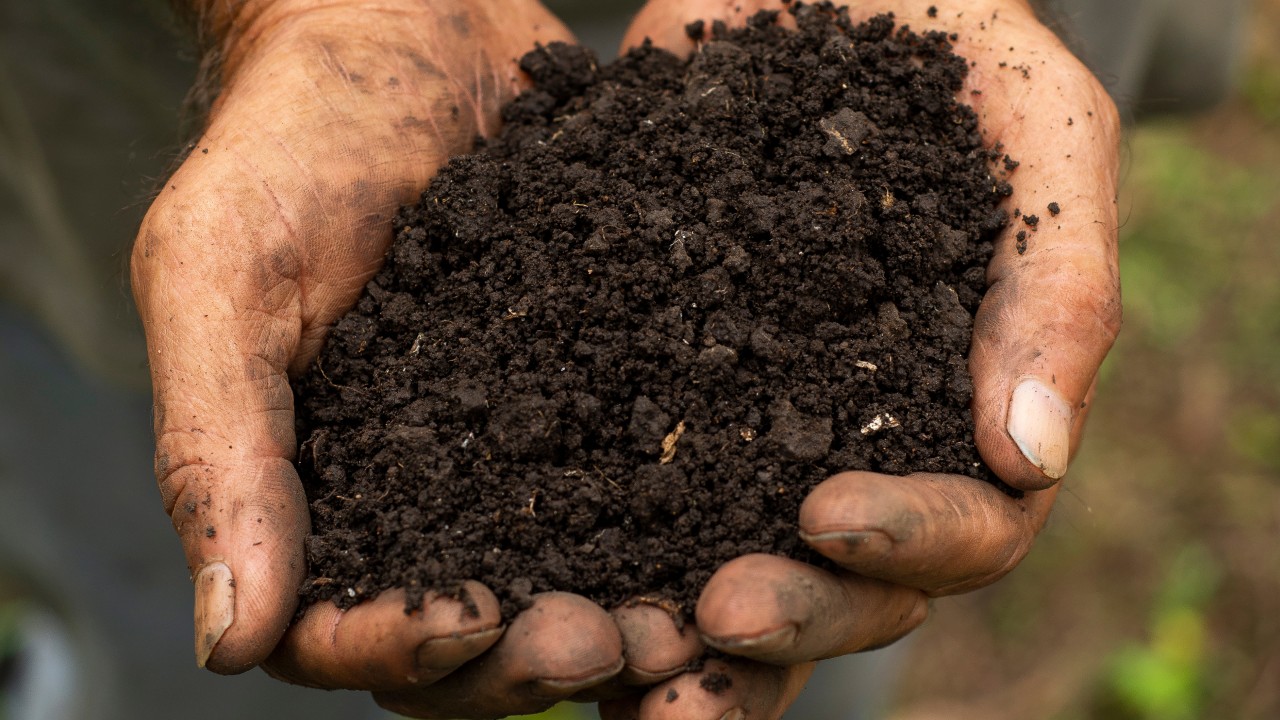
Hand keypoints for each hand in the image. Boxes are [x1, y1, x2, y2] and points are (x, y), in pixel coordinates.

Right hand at [132, 1, 700, 714]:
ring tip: (685, 623)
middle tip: (606, 642)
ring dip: (621, 624)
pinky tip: (740, 532)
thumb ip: (217, 451)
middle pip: (467, 642)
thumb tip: (229, 644)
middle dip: (528, 661)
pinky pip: (642, 488)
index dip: (398, 650)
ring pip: (566, 587)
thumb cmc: (289, 142)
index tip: (472, 620)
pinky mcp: (597, 398)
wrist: (407, 33)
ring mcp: (514, 456)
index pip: (337, 631)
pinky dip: (683, 531)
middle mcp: (418, 497)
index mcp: (310, 493)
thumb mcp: (221, 278)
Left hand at [600, 1, 1121, 716]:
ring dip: (678, 636)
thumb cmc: (946, 39)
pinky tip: (528, 576)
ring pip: (728, 566)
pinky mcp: (646, 378)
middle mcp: (858, 438)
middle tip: (709, 622)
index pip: (969, 525)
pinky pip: (618, 485)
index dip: (909, 540)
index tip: (828, 515)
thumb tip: (1031, 458)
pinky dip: (585, 544)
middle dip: (787, 613)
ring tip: (610, 659)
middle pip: (843, 582)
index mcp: (964, 404)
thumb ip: (1058, 284)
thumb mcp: (1037, 129)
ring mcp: (751, 419)